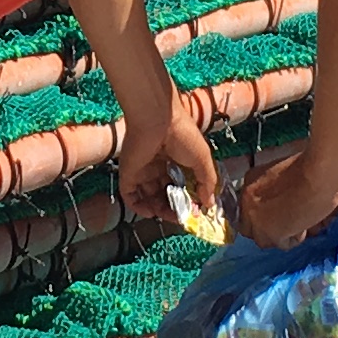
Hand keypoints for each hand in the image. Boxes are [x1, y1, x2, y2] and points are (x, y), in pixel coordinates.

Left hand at [117, 105, 220, 233]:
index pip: (180, 185)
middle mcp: (159, 166)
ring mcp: (142, 171)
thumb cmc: (183, 136)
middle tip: (180, 217)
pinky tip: (151, 212)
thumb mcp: (203, 159)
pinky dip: (139, 207)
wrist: (158, 120)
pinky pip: (130, 196)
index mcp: (176, 160)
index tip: (194, 211)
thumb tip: (209, 203)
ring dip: (157, 210)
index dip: (187, 199)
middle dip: (173, 207)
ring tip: (167, 215)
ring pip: (148, 197)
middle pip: (164, 193)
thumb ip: (207, 182)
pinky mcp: (128, 174)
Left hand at [236, 146, 337, 247]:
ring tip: (300, 220)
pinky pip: (282, 244)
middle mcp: (246, 200)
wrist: (317, 174)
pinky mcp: (269, 232)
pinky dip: (295, 237)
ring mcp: (255, 218)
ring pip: (264, 240)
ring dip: (282, 235)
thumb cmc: (310, 168)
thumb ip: (273, 190)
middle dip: (266, 230)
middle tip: (287, 224)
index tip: (276, 216)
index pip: (247, 209)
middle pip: (249, 229)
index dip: (263, 216)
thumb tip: (278, 204)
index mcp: (250, 180)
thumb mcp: (281, 174)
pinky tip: (304, 222)